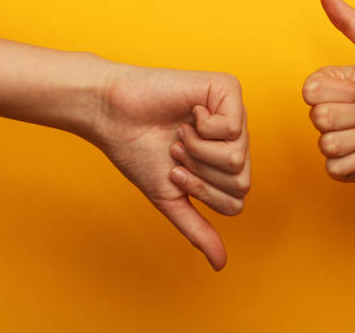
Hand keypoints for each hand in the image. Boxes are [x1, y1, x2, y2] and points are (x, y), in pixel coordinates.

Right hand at [92, 62, 249, 270]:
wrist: (112, 114)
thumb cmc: (140, 152)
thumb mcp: (171, 197)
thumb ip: (197, 228)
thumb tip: (220, 265)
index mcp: (226, 163)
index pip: (236, 201)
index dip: (201, 192)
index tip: (174, 171)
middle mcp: (236, 139)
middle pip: (242, 182)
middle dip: (199, 173)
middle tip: (176, 150)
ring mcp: (235, 114)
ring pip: (238, 158)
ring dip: (197, 151)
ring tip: (181, 132)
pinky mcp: (228, 89)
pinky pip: (232, 128)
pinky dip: (202, 128)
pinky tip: (190, 113)